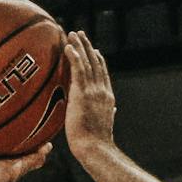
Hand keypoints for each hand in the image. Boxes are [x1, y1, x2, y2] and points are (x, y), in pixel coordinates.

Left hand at [61, 31, 115, 160]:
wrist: (95, 148)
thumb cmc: (96, 144)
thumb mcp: (104, 125)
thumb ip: (108, 114)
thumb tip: (113, 110)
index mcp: (108, 98)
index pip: (103, 75)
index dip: (99, 61)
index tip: (94, 51)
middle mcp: (102, 91)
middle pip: (96, 63)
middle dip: (88, 47)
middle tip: (80, 34)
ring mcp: (94, 91)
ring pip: (87, 63)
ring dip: (80, 46)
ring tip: (72, 33)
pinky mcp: (83, 93)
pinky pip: (79, 70)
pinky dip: (74, 56)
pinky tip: (69, 46)